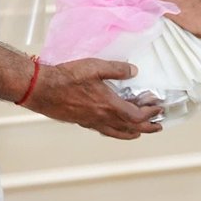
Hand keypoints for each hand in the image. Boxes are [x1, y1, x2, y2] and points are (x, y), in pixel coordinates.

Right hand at [23, 58, 164, 139]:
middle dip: (147, 127)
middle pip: (131, 128)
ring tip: (140, 132)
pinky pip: (105, 131)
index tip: (158, 108)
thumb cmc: (67, 78)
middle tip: (158, 126)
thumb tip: (134, 71)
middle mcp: (102, 118)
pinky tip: (114, 128)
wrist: (43, 90)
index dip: (150, 113)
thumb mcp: (95, 66)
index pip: (137, 115)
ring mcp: (92, 122)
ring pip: (118, 133)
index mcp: (109, 105)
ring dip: (133, 133)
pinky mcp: (82, 122)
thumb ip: (117, 69)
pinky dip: (117, 132)